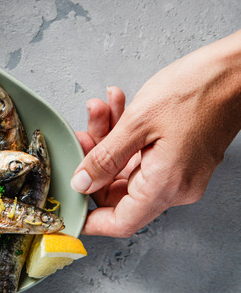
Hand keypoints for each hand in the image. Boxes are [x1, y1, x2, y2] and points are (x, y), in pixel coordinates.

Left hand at [73, 30, 240, 236]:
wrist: (237, 70)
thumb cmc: (197, 91)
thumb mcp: (137, 123)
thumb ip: (104, 158)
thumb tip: (81, 184)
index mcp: (165, 186)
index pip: (120, 222)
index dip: (89, 218)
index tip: (67, 206)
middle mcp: (175, 186)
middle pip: (118, 190)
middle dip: (94, 161)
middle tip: (81, 133)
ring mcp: (180, 171)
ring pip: (128, 166)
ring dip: (108, 139)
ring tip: (100, 107)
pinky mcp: (181, 155)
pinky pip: (144, 153)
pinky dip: (126, 134)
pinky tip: (117, 106)